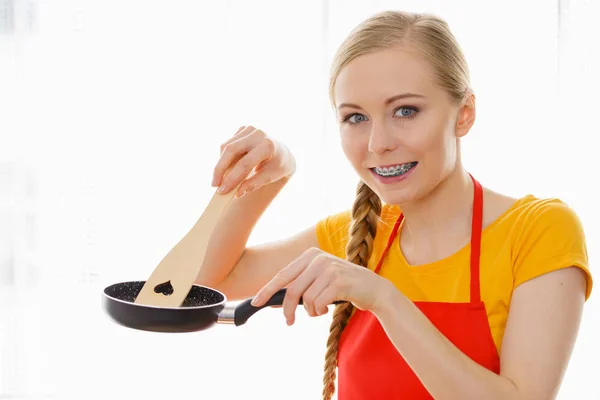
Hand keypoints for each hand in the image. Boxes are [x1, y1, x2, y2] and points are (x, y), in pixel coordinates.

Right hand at [212, 126, 295, 197]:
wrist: (282, 153)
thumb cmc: (277, 166)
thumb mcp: (270, 177)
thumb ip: (254, 184)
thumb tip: (238, 193)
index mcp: (268, 146)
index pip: (245, 163)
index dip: (232, 178)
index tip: (222, 190)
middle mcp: (258, 134)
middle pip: (231, 150)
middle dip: (220, 169)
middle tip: (214, 184)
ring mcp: (250, 129)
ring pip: (226, 147)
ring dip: (221, 164)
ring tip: (222, 178)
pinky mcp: (243, 129)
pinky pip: (227, 144)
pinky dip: (226, 157)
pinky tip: (232, 165)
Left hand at [251, 247, 392, 324]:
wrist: (374, 289)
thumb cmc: (344, 287)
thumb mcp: (320, 281)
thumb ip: (300, 287)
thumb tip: (274, 302)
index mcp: (311, 255)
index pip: (283, 274)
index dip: (267, 290)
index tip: (255, 302)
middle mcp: (318, 258)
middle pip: (291, 289)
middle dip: (287, 309)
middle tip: (288, 322)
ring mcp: (328, 269)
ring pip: (305, 299)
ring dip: (310, 311)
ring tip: (319, 311)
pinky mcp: (338, 281)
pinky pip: (318, 303)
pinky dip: (320, 311)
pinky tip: (327, 310)